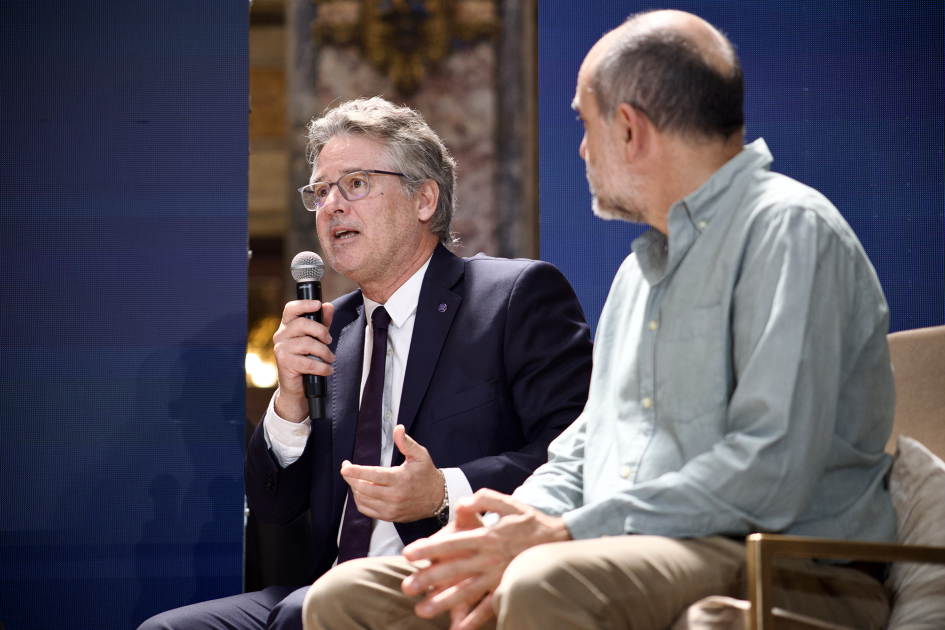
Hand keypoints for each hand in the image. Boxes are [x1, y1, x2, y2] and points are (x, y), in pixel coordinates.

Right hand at [272, 299, 334, 421]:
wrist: (296, 388)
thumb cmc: (306, 360)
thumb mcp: (316, 339)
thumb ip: (322, 323)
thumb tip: (328, 306)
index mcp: (287, 326)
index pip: (291, 309)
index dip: (304, 304)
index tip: (318, 305)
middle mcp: (280, 335)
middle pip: (303, 324)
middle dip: (322, 332)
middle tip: (329, 341)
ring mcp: (281, 349)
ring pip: (307, 343)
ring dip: (324, 352)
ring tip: (329, 359)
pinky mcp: (285, 363)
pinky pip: (308, 362)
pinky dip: (322, 367)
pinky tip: (327, 370)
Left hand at [340, 425, 444, 522]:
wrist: (437, 497)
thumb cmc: (427, 475)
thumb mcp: (420, 455)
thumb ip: (406, 442)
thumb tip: (398, 429)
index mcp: (400, 479)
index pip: (373, 476)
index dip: (356, 471)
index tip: (345, 467)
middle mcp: (394, 496)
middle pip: (363, 488)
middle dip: (350, 478)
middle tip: (347, 469)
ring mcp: (391, 509)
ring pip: (362, 500)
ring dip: (354, 488)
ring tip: (354, 479)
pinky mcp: (389, 516)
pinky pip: (366, 510)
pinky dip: (359, 500)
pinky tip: (361, 491)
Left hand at [400, 489, 571, 629]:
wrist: (559, 540)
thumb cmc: (529, 520)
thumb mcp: (508, 502)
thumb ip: (484, 498)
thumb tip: (462, 502)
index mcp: (487, 536)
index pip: (453, 543)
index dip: (430, 548)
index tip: (408, 555)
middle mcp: (489, 558)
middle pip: (455, 570)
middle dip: (429, 579)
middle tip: (407, 587)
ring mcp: (498, 576)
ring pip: (467, 591)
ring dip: (444, 602)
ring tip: (423, 610)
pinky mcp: (507, 587)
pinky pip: (489, 607)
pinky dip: (474, 620)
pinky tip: (457, 629)